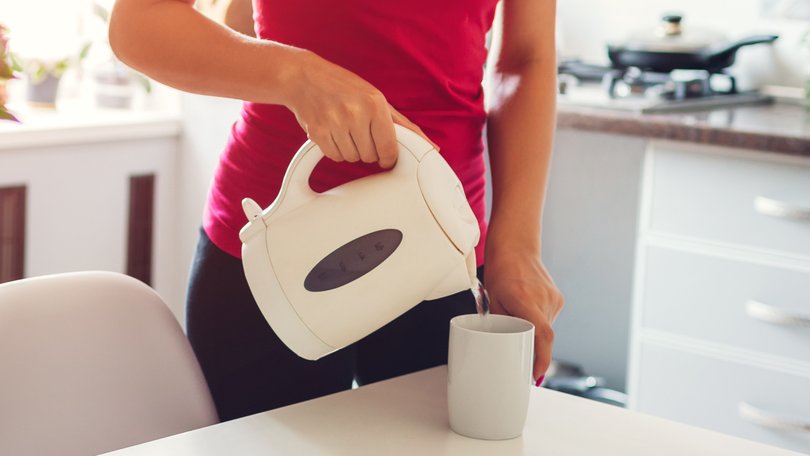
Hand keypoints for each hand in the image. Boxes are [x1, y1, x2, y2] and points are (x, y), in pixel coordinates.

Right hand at [285, 51, 436, 167]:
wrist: (304, 77)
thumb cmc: (344, 87)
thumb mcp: (377, 98)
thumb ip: (404, 125)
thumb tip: (432, 146)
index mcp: (375, 104)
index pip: (389, 149)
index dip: (388, 157)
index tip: (386, 156)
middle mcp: (355, 113)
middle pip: (370, 156)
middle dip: (368, 149)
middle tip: (361, 132)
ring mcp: (334, 123)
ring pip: (352, 159)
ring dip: (352, 150)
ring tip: (346, 130)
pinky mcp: (317, 133)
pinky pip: (335, 157)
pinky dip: (336, 150)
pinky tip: (333, 133)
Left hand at [484, 248, 563, 384]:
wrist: (516, 247)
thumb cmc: (500, 271)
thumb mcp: (492, 299)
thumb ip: (500, 323)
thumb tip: (501, 349)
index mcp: (525, 299)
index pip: (542, 334)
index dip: (541, 358)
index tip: (535, 374)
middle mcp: (544, 300)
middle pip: (543, 336)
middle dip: (532, 349)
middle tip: (518, 354)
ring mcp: (554, 299)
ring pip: (546, 329)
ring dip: (533, 333)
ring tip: (517, 319)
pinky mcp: (558, 299)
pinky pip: (548, 319)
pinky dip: (538, 322)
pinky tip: (526, 312)